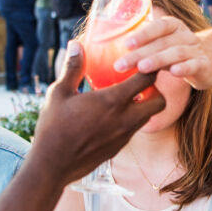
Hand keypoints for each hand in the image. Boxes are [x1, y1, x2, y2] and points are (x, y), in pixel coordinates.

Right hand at [31, 42, 164, 180]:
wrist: (52, 166)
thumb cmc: (53, 127)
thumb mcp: (59, 93)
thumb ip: (73, 68)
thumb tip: (76, 44)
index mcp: (112, 101)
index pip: (146, 79)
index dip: (150, 67)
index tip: (146, 60)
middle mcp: (125, 119)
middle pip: (159, 101)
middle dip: (156, 89)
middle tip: (140, 82)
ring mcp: (124, 135)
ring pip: (148, 117)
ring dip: (143, 105)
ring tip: (126, 97)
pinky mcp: (119, 147)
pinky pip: (134, 130)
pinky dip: (131, 120)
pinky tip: (112, 116)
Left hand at [113, 16, 211, 90]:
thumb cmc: (179, 52)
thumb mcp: (164, 45)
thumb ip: (145, 47)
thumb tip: (113, 54)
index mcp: (173, 27)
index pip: (158, 26)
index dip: (143, 34)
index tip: (126, 44)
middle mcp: (185, 35)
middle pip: (161, 43)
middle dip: (140, 54)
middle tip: (121, 65)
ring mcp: (195, 50)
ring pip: (176, 53)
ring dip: (158, 59)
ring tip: (142, 68)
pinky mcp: (205, 65)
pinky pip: (194, 65)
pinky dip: (185, 68)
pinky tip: (174, 72)